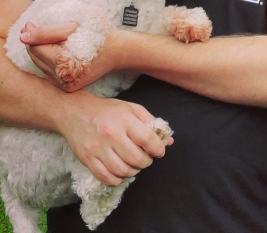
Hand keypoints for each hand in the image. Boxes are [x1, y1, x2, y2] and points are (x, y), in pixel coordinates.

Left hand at [22, 21, 112, 90]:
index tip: (29, 24)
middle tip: (33, 29)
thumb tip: (23, 36)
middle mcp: (63, 77)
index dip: (30, 35)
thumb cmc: (98, 35)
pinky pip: (51, 74)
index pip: (36, 49)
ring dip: (42, 53)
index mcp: (64, 61)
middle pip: (36, 59)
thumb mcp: (73, 28)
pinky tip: (57, 52)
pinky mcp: (69, 87)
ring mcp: (66, 85)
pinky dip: (50, 62)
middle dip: (34, 44)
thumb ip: (47, 32)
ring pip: (42, 67)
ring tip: (48, 39)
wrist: (118, 52)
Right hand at [57, 92, 172, 186]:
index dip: (157, 148)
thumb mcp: (132, 109)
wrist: (76, 113)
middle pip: (136, 158)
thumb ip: (151, 123)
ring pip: (122, 171)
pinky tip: (120, 171)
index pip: (147, 139)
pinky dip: (117, 179)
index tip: (159, 151)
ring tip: (134, 164)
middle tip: (146, 158)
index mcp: (125, 120)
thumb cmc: (108, 110)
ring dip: (133, 171)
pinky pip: (106, 178)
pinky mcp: (87, 160)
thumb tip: (168, 140)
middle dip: (146, 162)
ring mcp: (98, 149)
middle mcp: (111, 135)